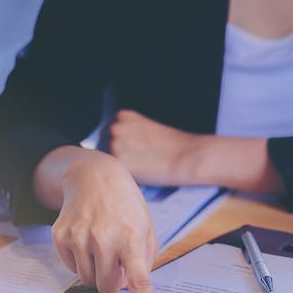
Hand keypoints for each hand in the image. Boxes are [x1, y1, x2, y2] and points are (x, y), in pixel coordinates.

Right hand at [37, 148, 158, 292]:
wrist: (95, 177)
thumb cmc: (127, 208)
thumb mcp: (146, 229)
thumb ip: (144, 261)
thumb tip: (128, 290)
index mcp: (132, 237)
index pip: (139, 280)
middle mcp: (104, 238)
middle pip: (107, 287)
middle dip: (113, 284)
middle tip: (117, 268)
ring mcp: (79, 237)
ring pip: (86, 281)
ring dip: (96, 273)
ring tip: (102, 249)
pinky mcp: (60, 236)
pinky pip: (71, 268)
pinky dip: (80, 262)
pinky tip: (87, 241)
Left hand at [109, 109, 284, 193]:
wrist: (188, 156)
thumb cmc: (175, 146)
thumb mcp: (149, 129)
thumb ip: (130, 134)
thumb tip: (117, 148)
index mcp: (122, 116)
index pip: (108, 133)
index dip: (121, 145)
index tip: (135, 152)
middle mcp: (115, 127)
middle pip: (103, 146)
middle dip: (118, 155)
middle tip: (140, 161)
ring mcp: (115, 145)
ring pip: (108, 161)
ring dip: (120, 166)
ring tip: (143, 167)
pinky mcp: (120, 163)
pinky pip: (115, 173)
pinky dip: (125, 176)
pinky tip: (142, 173)